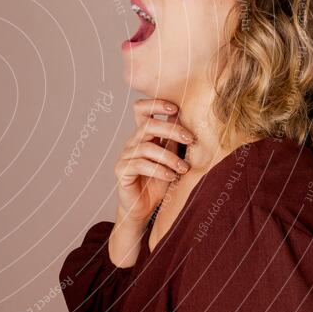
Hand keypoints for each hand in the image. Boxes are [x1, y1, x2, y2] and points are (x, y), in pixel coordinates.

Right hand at [113, 99, 194, 226]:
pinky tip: (171, 177)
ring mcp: (125, 156)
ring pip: (147, 147)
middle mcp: (133, 142)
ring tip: (183, 168)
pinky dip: (159, 170)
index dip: (155, 103)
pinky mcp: (122, 171)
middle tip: (190, 139)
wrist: (144, 208)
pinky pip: (140, 165)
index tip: (175, 109)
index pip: (141, 109)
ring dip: (169, 157)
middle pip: (147, 125)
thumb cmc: (159, 182)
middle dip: (171, 129)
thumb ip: (175, 140)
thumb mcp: (172, 157)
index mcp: (144, 135)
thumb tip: (189, 117)